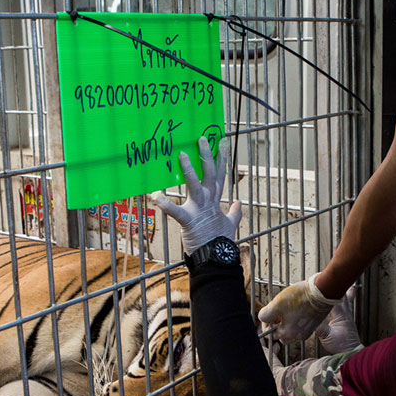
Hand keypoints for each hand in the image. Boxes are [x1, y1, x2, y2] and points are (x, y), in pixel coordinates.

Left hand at [153, 136, 241, 255]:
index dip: (222, 158)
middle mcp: (208, 201)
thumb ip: (234, 213)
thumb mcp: (230, 224)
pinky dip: (165, 205)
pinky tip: (156, 196)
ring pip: (194, 185)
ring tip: (181, 155)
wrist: (216, 258)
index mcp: (216, 200)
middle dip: (207, 155)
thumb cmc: (219, 241)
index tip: (222, 141)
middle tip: (202, 138)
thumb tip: (239, 203)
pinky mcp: (188, 220)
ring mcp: (199, 209)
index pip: (220, 175)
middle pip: (210, 173)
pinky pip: (175, 211)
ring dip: (189, 170)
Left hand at [258, 274, 340, 342]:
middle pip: (282, 336)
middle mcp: (298, 336)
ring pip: (292, 332)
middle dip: (277, 326)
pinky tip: (297, 310)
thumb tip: (262, 318)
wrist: (322, 292)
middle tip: (277, 314)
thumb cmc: (300, 297)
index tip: (268, 315)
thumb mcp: (277, 303)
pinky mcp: (314, 325)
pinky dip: (297, 322)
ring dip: (287, 324)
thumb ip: (266, 314)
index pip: (270, 335)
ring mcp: (307, 331)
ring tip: (287, 311)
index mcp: (287, 333)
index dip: (266, 324)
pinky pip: (301, 327)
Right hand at [314, 287, 361, 353]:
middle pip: (343, 296)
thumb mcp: (328, 337)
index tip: (324, 282)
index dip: (328, 290)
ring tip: (350, 284)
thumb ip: (321, 328)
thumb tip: (312, 320)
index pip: (333, 298)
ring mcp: (347, 317)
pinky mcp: (347, 322)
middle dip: (340, 287)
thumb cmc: (341, 346)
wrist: (352, 353)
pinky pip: (347, 307)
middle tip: (341, 277)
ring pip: (347, 301)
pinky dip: (346, 301)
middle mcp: (345, 313)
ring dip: (347, 292)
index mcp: (340, 315)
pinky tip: (345, 301)